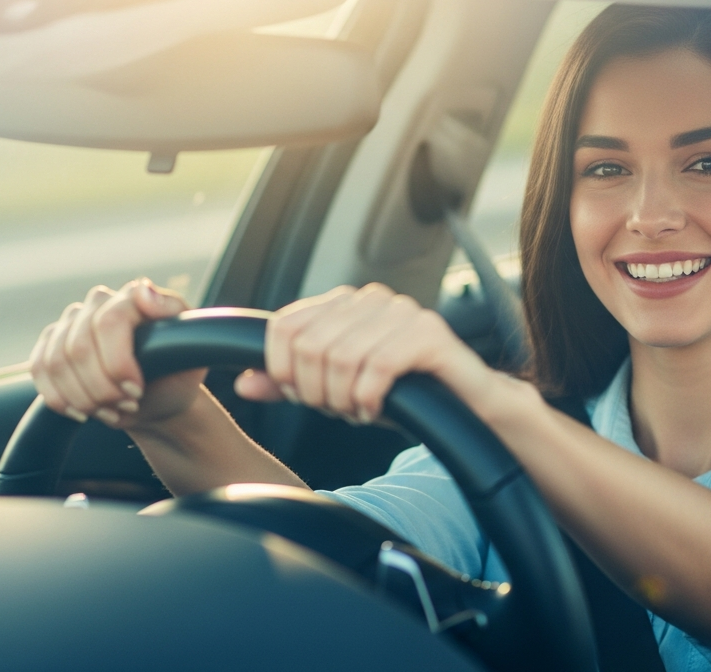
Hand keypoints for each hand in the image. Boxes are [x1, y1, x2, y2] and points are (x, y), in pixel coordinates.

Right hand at [28, 278, 200, 428]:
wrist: (158, 397)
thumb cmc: (177, 372)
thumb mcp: (192, 347)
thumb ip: (172, 314)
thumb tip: (142, 290)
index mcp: (133, 298)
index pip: (110, 322)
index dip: (117, 363)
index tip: (136, 392)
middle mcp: (98, 303)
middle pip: (79, 347)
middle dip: (102, 388)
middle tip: (127, 405)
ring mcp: (71, 322)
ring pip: (55, 362)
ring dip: (83, 398)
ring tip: (111, 410)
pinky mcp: (50, 344)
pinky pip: (40, 370)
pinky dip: (60, 399)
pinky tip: (84, 412)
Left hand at [233, 283, 500, 423]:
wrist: (467, 408)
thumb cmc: (402, 396)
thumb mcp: (336, 392)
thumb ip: (290, 384)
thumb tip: (243, 383)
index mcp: (345, 303)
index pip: (285, 326)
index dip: (283, 370)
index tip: (302, 397)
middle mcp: (372, 299)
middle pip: (309, 346)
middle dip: (314, 391)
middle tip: (337, 409)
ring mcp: (402, 312)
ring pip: (341, 358)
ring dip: (344, 399)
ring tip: (359, 411)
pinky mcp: (429, 333)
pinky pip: (378, 366)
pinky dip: (369, 399)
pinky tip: (377, 410)